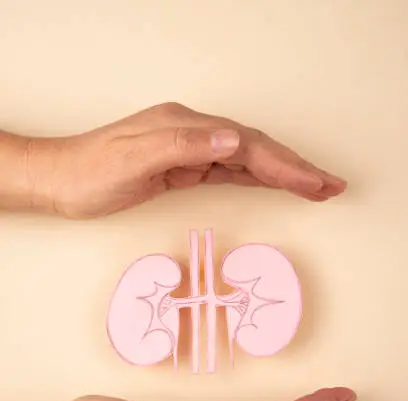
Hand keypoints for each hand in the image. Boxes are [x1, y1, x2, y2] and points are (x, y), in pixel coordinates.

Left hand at [26, 102, 346, 217]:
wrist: (60, 180)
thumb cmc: (91, 173)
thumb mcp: (134, 159)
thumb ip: (184, 146)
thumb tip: (235, 139)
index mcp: (186, 127)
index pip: (248, 145)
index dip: (285, 165)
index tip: (316, 183)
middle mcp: (192, 133)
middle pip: (255, 148)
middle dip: (295, 168)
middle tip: (330, 186)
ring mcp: (188, 149)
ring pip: (246, 159)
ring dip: (281, 173)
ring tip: (314, 187)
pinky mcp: (182, 166)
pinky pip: (228, 170)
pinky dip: (255, 177)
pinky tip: (271, 183)